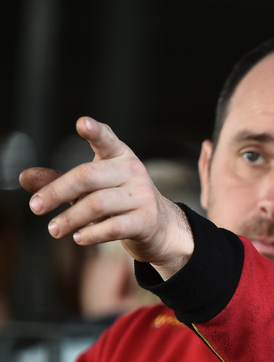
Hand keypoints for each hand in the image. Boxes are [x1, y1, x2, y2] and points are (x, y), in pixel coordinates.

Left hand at [20, 116, 193, 279]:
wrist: (160, 227)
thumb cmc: (120, 202)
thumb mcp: (92, 188)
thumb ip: (59, 181)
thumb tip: (24, 177)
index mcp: (120, 156)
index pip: (107, 140)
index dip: (95, 131)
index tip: (82, 123)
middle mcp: (134, 171)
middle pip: (88, 176)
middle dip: (57, 192)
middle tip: (35, 207)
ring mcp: (143, 196)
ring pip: (98, 204)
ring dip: (70, 218)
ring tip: (54, 229)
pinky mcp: (146, 221)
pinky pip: (113, 227)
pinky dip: (91, 234)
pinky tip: (78, 237)